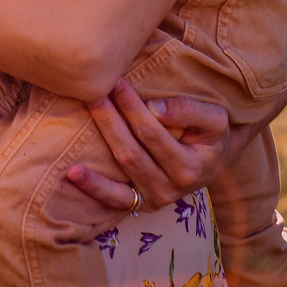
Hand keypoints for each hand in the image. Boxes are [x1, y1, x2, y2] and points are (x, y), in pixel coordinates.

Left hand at [65, 85, 231, 213]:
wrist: (213, 163)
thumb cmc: (210, 134)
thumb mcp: (214, 118)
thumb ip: (189, 111)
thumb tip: (155, 108)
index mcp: (190, 168)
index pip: (153, 133)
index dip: (132, 108)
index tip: (116, 81)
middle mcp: (170, 189)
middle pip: (132, 151)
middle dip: (111, 119)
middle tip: (94, 92)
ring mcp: (153, 200)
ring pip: (121, 169)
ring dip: (100, 140)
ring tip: (81, 115)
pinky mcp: (138, 205)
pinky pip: (113, 200)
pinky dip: (93, 187)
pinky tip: (72, 173)